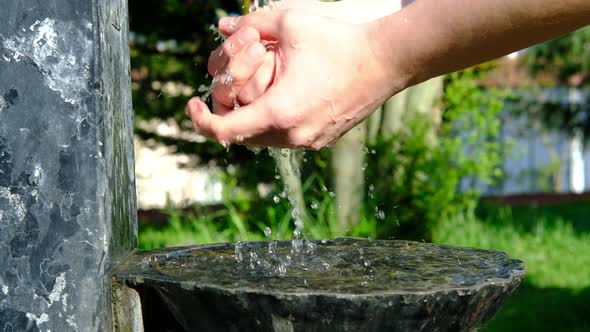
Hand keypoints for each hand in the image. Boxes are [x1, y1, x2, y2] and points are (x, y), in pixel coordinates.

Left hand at [188, 4, 404, 148]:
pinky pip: (283, 136)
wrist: (386, 62)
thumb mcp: (290, 22)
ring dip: (252, 111)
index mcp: (279, 111)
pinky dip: (273, 118)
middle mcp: (292, 135)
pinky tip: (285, 91)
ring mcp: (308, 142)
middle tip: (236, 79)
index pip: (223, 131)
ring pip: (261, 136)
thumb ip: (249, 25)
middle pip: (240, 133)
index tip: (192, 103)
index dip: (200, 120)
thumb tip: (222, 26)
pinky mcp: (320, 140)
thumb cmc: (339, 41)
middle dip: (229, 106)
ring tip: (263, 81)